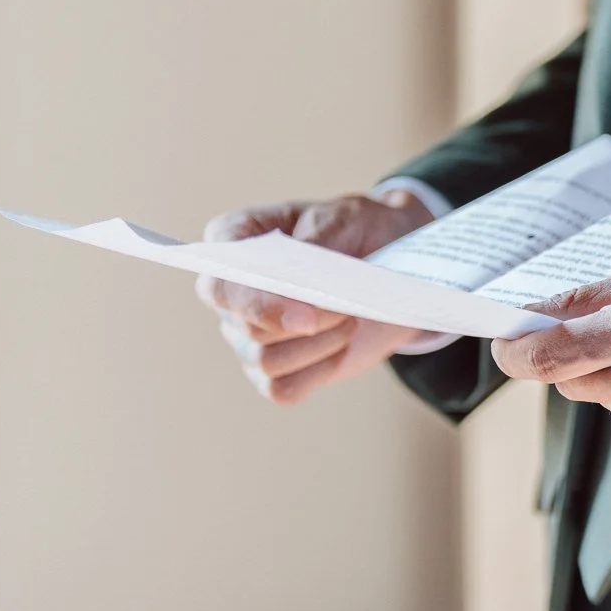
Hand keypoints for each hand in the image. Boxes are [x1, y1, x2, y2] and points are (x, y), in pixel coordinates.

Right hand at [196, 189, 433, 404]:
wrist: (391, 262)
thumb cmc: (357, 230)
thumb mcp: (342, 221)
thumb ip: (314, 248)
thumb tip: (297, 293)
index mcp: (233, 240)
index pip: (219, 281)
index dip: (255, 303)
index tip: (307, 315)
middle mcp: (233, 292)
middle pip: (247, 328)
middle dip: (307, 322)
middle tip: (348, 305)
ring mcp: (249, 335)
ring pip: (266, 362)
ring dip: (319, 345)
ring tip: (350, 318)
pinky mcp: (276, 370)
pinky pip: (283, 389)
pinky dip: (320, 370)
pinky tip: (343, 346)